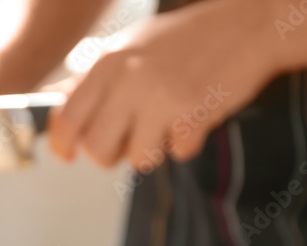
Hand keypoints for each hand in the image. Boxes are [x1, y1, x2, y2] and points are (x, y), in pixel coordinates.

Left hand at [48, 0, 278, 168]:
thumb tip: (57, 113)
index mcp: (108, 62)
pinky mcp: (193, 113)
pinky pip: (177, 153)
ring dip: (153, 150)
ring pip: (137, 158)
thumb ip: (95, 81)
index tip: (69, 153)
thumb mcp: (130, 47)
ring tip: (167, 124)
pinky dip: (186, 143)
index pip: (67, 118)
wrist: (249, 25)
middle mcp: (129, 79)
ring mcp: (161, 96)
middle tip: (129, 141)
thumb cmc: (187, 39)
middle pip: (97, 148)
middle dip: (111, 155)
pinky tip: (194, 116)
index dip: (64, 144)